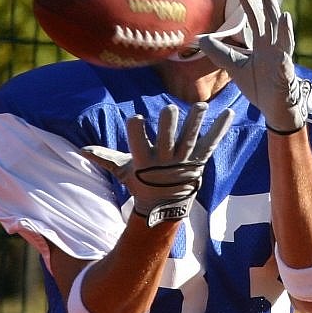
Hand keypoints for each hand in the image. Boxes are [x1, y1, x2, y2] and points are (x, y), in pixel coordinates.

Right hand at [81, 102, 232, 225]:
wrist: (164, 207)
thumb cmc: (141, 183)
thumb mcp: (122, 171)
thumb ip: (104, 157)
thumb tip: (81, 150)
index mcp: (144, 160)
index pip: (138, 141)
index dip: (136, 130)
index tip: (134, 119)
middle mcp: (165, 160)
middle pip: (167, 138)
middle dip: (168, 124)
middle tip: (169, 110)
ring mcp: (184, 161)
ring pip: (190, 138)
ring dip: (196, 121)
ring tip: (201, 106)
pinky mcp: (199, 161)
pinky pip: (211, 142)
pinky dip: (220, 128)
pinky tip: (229, 112)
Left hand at [199, 0, 310, 133]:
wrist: (273, 108)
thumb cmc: (259, 86)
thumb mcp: (235, 67)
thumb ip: (220, 53)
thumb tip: (202, 40)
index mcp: (262, 44)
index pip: (254, 20)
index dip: (248, 3)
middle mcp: (273, 48)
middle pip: (269, 23)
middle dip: (267, 5)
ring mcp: (281, 60)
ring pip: (283, 40)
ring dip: (283, 28)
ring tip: (283, 15)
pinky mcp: (285, 76)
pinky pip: (285, 66)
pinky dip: (285, 61)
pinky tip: (284, 57)